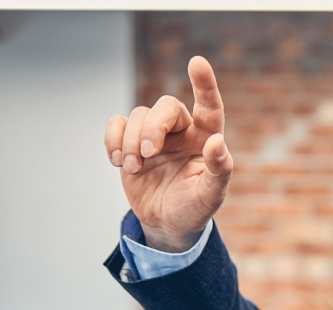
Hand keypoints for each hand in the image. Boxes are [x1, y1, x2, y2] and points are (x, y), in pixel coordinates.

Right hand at [104, 56, 232, 252]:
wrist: (166, 224)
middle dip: (153, 127)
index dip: (204, 84)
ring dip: (131, 142)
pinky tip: (118, 160)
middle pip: (165, 106)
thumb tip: (217, 142)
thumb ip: (219, 169)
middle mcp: (182, 131)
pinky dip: (113, 139)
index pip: (209, 106)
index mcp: (206, 138)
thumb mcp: (211, 196)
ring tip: (132, 168)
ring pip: (138, 115)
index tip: (197, 62)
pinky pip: (117, 124)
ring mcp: (155, 135)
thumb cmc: (194, 208)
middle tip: (148, 153)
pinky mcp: (130, 142)